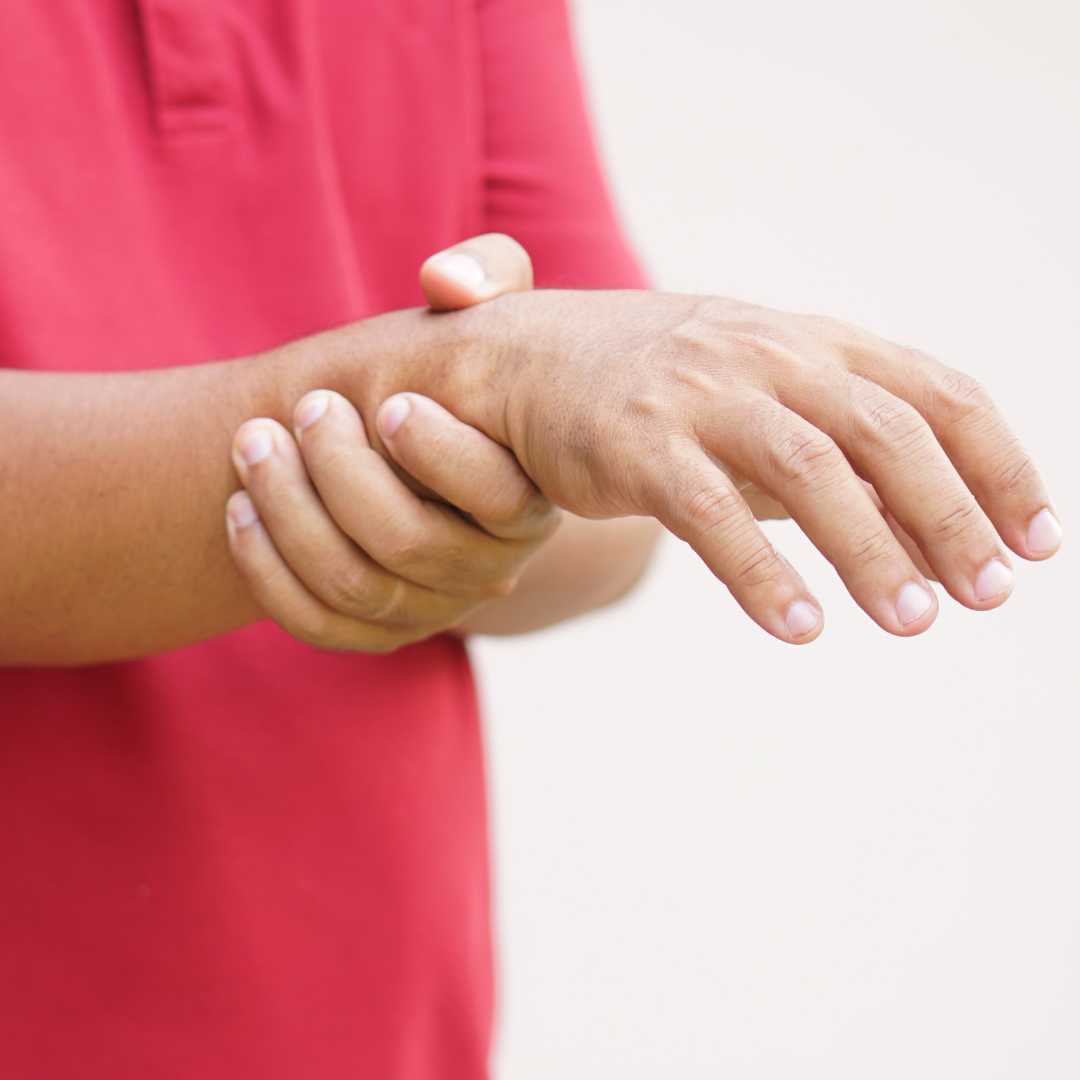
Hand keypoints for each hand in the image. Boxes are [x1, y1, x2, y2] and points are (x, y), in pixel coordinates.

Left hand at [225, 235, 558, 652]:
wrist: (415, 452)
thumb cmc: (453, 376)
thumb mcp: (487, 316)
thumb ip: (489, 271)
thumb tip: (445, 281)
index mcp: (527, 494)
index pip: (496, 497)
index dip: (435, 452)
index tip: (382, 399)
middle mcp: (491, 565)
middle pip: (410, 545)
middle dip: (339, 473)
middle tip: (306, 408)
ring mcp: (435, 606)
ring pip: (355, 587)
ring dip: (288, 513)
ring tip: (252, 442)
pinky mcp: (382, 631)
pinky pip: (319, 627)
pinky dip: (268, 574)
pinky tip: (239, 512)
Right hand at [431, 289, 1060, 642]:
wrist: (533, 361)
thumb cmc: (666, 394)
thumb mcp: (767, 410)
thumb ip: (847, 467)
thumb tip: (940, 544)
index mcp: (814, 343)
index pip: (934, 392)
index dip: (998, 465)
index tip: (1038, 543)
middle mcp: (769, 356)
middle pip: (886, 430)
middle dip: (950, 515)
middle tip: (989, 596)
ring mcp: (701, 394)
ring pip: (809, 469)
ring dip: (871, 549)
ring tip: (914, 622)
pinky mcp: (636, 444)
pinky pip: (709, 514)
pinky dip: (761, 572)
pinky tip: (799, 627)